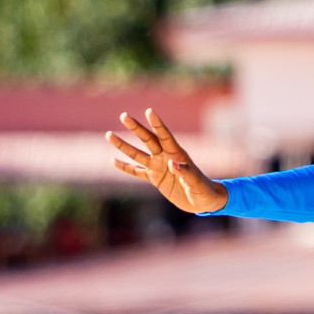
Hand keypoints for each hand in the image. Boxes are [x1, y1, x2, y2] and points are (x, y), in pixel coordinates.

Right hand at [106, 108, 227, 213]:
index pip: (165, 136)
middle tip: (124, 115)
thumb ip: (186, 173)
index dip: (157, 124)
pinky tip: (113, 160)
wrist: (203, 202)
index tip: (149, 111)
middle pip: (148, 140)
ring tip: (109, 135)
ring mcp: (158, 167)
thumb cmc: (204, 190)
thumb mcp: (196, 183)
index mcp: (177, 154)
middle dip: (136, 128)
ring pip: (137, 154)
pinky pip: (136, 171)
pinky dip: (125, 167)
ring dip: (123, 145)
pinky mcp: (155, 178)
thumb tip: (172, 163)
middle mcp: (165, 157)